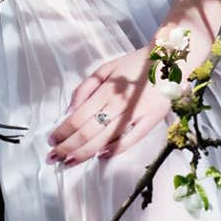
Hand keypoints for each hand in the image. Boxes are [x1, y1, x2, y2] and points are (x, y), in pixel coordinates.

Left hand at [47, 45, 172, 166]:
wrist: (170, 59)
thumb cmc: (134, 64)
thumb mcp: (106, 68)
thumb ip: (86, 88)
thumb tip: (70, 110)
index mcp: (106, 90)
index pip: (78, 117)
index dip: (63, 131)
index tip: (51, 140)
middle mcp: (119, 104)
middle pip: (88, 132)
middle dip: (68, 147)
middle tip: (53, 157)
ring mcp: (136, 115)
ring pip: (105, 139)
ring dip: (84, 153)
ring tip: (68, 161)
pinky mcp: (151, 121)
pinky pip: (131, 140)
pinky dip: (115, 150)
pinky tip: (100, 156)